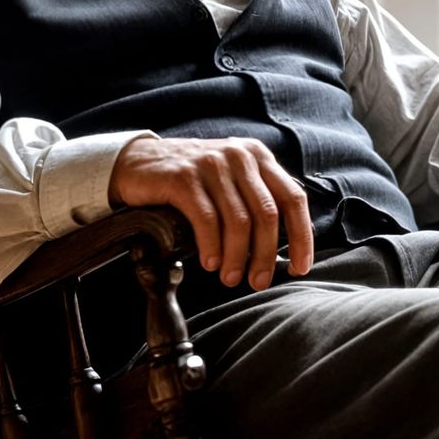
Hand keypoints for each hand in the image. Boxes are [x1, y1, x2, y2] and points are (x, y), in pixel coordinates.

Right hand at [109, 135, 314, 289]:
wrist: (137, 163)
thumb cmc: (190, 181)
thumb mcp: (230, 180)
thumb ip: (256, 200)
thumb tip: (283, 250)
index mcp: (259, 157)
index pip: (293, 199)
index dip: (301, 237)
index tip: (300, 268)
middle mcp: (240, 156)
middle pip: (267, 214)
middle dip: (266, 255)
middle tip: (258, 282)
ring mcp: (212, 164)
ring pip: (239, 220)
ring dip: (237, 257)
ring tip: (230, 278)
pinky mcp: (184, 177)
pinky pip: (207, 219)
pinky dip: (212, 246)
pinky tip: (210, 263)